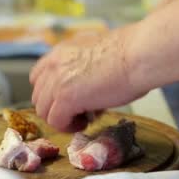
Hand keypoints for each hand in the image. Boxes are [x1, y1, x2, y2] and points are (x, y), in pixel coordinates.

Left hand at [30, 25, 147, 131]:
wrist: (139, 55)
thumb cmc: (131, 54)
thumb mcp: (97, 55)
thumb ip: (83, 68)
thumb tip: (88, 87)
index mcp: (61, 51)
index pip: (38, 77)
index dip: (51, 93)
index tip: (68, 100)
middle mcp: (54, 64)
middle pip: (38, 96)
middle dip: (55, 108)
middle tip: (78, 112)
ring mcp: (57, 81)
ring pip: (44, 111)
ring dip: (61, 119)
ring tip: (83, 119)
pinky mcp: (66, 98)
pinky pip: (56, 121)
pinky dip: (68, 127)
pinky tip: (85, 122)